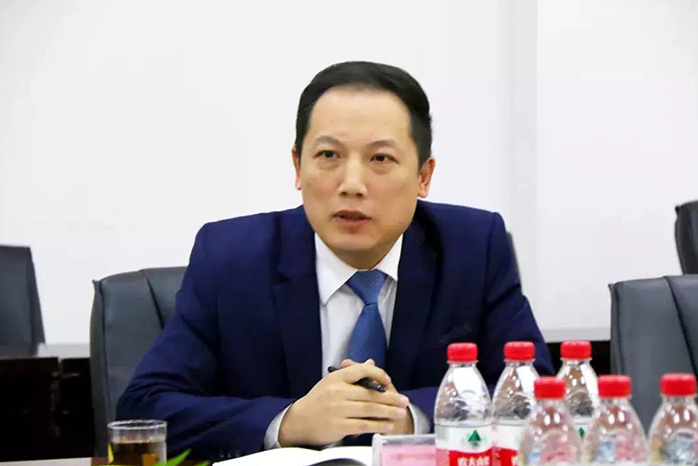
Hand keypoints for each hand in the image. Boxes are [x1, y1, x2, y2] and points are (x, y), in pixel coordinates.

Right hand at [278, 360, 409, 446]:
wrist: (299, 421)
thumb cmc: (318, 400)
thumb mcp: (332, 382)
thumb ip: (352, 373)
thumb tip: (371, 363)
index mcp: (336, 378)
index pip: (360, 370)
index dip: (378, 374)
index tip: (389, 381)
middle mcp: (337, 391)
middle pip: (369, 394)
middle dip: (390, 398)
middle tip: (404, 401)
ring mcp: (338, 409)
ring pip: (369, 409)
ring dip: (387, 412)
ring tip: (400, 413)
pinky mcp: (339, 426)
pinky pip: (363, 425)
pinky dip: (377, 425)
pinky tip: (387, 425)